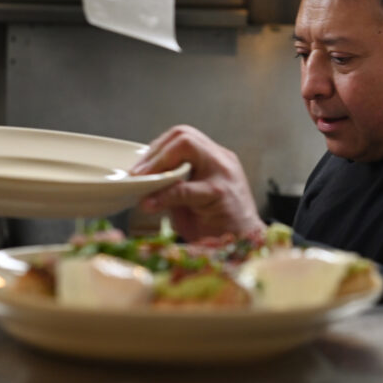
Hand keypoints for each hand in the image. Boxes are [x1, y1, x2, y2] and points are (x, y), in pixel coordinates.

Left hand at [132, 125, 264, 241]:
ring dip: (158, 164)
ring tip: (142, 181)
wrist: (245, 247)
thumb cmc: (218, 226)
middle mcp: (220, 159)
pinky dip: (163, 195)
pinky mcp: (220, 193)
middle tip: (137, 173)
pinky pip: (185, 188)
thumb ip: (172, 187)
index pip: (183, 136)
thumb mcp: (191, 201)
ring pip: (187, 147)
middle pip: (184, 135)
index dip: (156, 148)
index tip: (139, 168)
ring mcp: (223, 173)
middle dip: (155, 152)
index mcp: (214, 158)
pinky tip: (150, 204)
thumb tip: (141, 183)